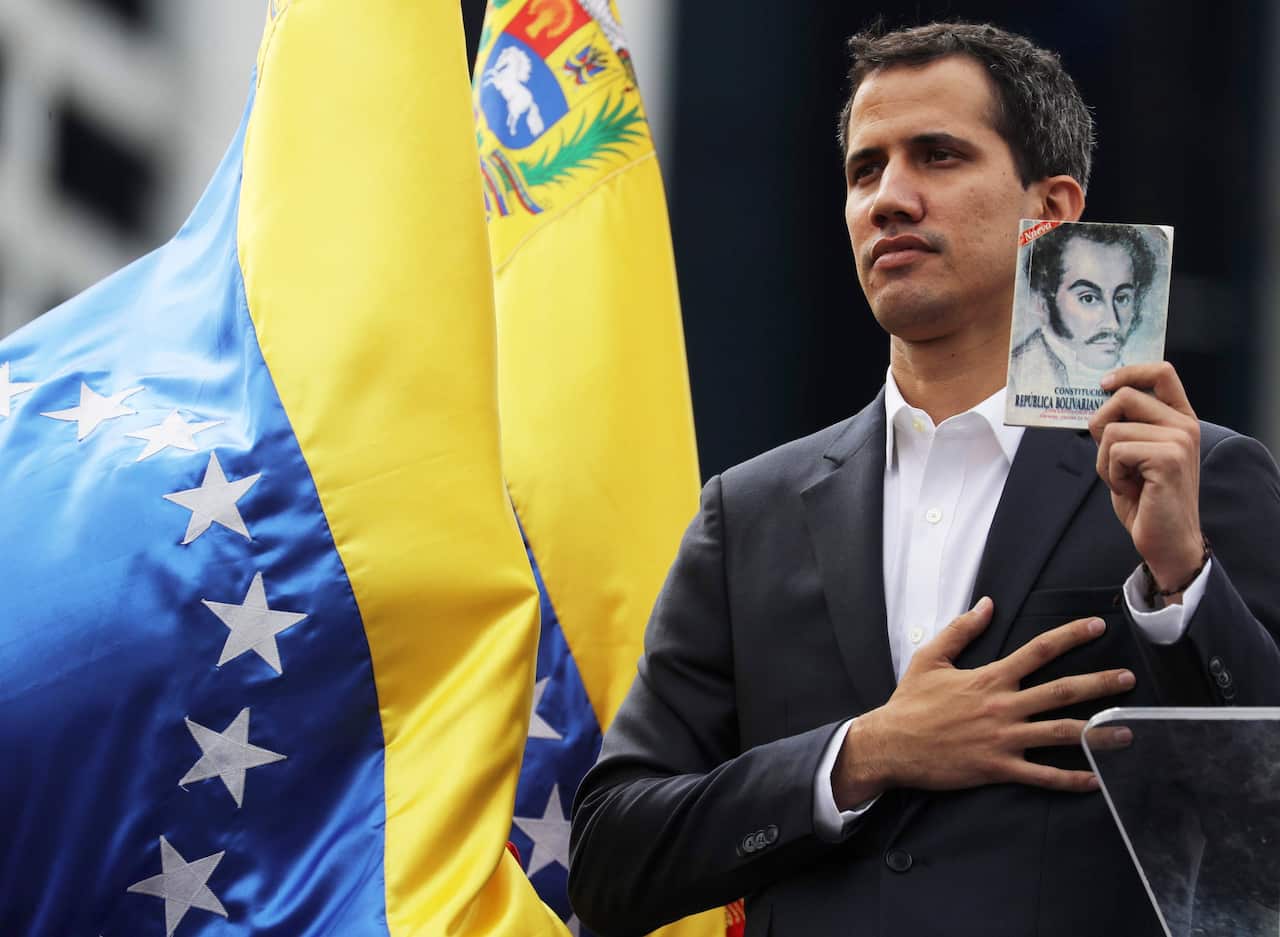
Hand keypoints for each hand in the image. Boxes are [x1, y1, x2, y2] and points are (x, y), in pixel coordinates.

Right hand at [831, 597, 1133, 807]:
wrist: (891, 744)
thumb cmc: (910, 702)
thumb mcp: (930, 658)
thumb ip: (961, 630)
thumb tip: (987, 605)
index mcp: (990, 677)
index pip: (1038, 650)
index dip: (1070, 636)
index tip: (1097, 627)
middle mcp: (1003, 706)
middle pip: (1062, 691)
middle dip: (1100, 684)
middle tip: (1129, 679)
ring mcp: (1004, 739)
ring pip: (1061, 734)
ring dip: (1098, 732)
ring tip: (1128, 731)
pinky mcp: (998, 767)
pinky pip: (1042, 775)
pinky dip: (1071, 779)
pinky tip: (1097, 779)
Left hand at [1089, 362, 1202, 595]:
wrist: (1166, 541)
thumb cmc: (1145, 499)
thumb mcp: (1133, 455)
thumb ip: (1125, 425)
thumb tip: (1097, 398)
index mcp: (1179, 419)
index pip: (1161, 372)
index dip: (1129, 371)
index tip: (1103, 385)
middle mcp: (1184, 425)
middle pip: (1124, 396)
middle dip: (1100, 426)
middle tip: (1112, 459)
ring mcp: (1179, 440)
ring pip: (1112, 429)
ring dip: (1104, 460)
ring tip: (1125, 480)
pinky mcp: (1168, 459)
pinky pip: (1115, 451)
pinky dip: (1110, 474)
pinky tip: (1130, 490)